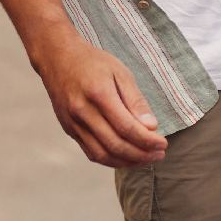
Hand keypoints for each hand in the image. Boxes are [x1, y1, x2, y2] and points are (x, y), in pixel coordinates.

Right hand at [33, 28, 168, 167]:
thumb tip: (151, 127)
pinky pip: (91, 153)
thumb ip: (135, 100)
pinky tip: (126, 157)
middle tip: (159, 154)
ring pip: (103, 154)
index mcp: (98, 93)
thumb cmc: (92, 62)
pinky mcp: (69, 129)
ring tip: (146, 158)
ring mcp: (73, 123)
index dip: (147, 140)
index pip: (126, 127)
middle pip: (115, 145)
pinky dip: (111, 160)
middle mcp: (83, 111)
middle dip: (141, 154)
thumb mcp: (119, 71)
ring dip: (127, 162)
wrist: (57, 57)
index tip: (163, 144)